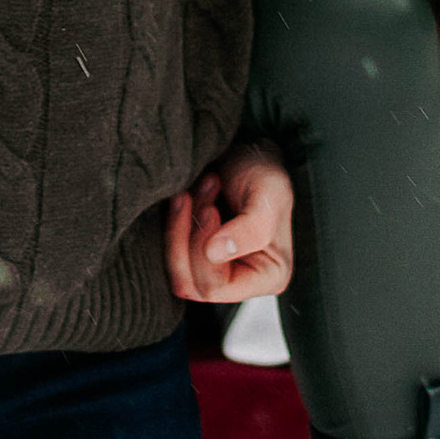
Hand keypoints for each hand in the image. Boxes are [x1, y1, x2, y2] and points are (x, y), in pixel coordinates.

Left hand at [164, 152, 294, 306]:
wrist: (247, 152)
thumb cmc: (264, 172)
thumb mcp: (269, 193)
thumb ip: (251, 229)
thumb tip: (214, 254)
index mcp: (267, 277)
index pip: (217, 286)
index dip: (203, 249)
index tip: (210, 209)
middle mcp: (241, 281)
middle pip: (191, 284)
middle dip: (188, 235)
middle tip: (203, 190)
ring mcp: (215, 272)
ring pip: (176, 273)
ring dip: (178, 228)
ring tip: (193, 192)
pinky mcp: (194, 257)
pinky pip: (169, 256)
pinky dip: (172, 225)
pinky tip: (185, 198)